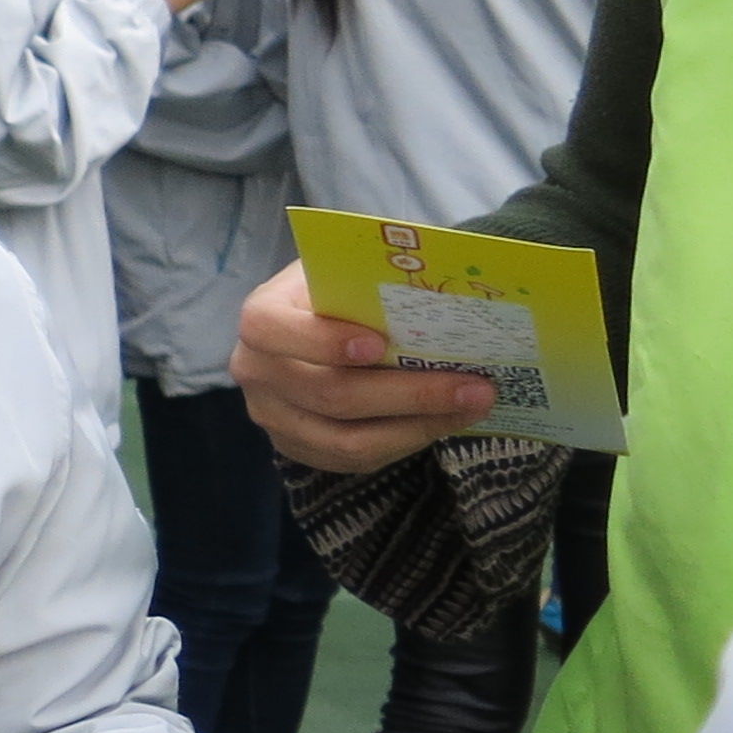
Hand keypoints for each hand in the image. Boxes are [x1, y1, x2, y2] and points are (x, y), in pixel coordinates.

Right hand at [230, 258, 499, 472]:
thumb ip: (371, 276)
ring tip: (475, 406)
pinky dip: (407, 442)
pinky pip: (355, 460)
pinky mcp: (298, 448)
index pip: (271, 330)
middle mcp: (256, 371)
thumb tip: (438, 272)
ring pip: (346, 440)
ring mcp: (274, 417)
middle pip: (328, 394)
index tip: (380, 344)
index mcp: (261, 318)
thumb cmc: (337, 293)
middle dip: (409, 392)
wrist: (312, 328)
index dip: (322, 341)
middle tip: (475, 385)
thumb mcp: (343, 272)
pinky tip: (445, 422)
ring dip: (419, 426)